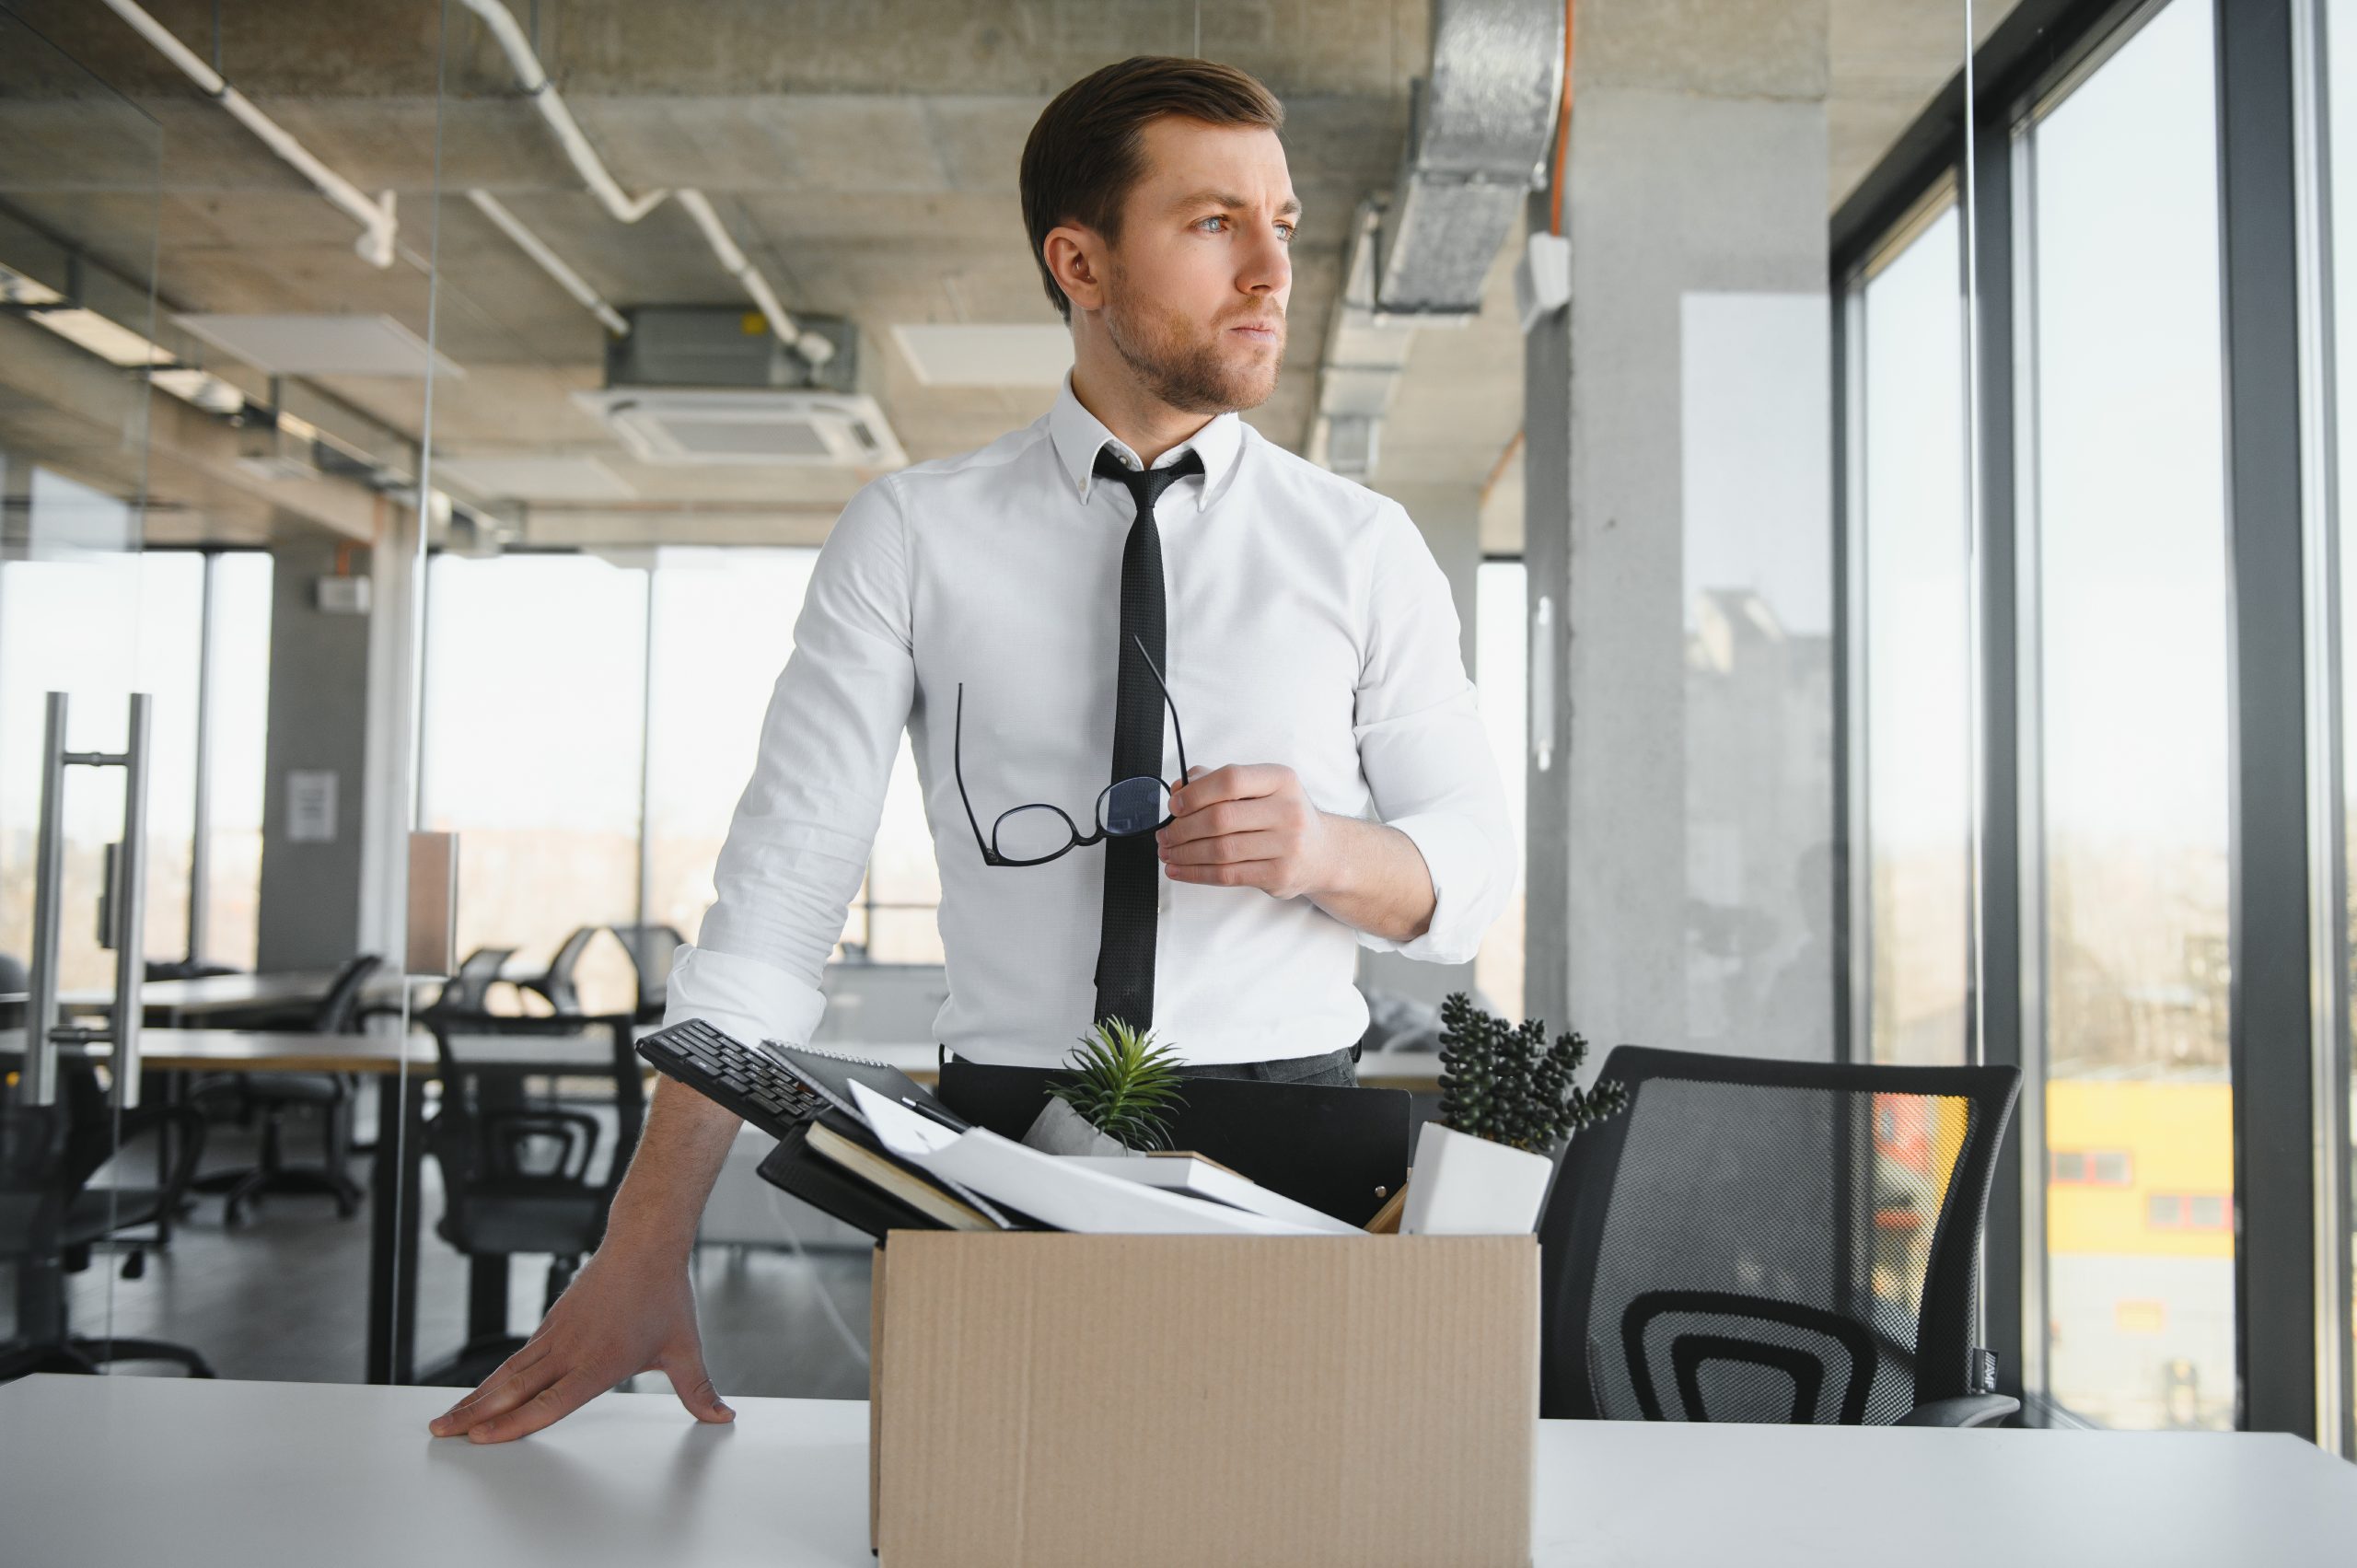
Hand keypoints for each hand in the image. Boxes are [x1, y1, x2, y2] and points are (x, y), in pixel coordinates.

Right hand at [426, 1241, 730, 1442]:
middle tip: (441, 1434)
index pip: (549, 1403)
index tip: (481, 1439)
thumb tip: (723, 1418)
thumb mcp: (685, 1349)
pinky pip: (518, 1356)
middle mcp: (570, 1351)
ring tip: (446, 1419)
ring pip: (508, 1372)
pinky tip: (480, 1392)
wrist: (645, 1243)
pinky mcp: (552, 1322)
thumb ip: (699, 1391)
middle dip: (475, 1415)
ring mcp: (556, 1335)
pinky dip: (494, 1377)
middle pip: (513, 1389)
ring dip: (475, 1397)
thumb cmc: (664, 1295)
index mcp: (599, 1364)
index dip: (513, 1424)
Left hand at [1155, 763, 1335, 901]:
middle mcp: (1288, 811)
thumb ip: (1218, 782)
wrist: (1323, 853)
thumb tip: (1179, 789)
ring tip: (1168, 853)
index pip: (1231, 779)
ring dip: (1185, 853)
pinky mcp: (1279, 875)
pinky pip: (1227, 875)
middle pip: (1221, 818)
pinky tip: (1180, 870)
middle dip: (1183, 828)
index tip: (1175, 805)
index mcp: (1280, 780)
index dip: (1196, 792)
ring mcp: (1287, 845)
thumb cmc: (1283, 816)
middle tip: (1165, 834)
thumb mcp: (1261, 788)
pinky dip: (1196, 874)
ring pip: (1221, 850)